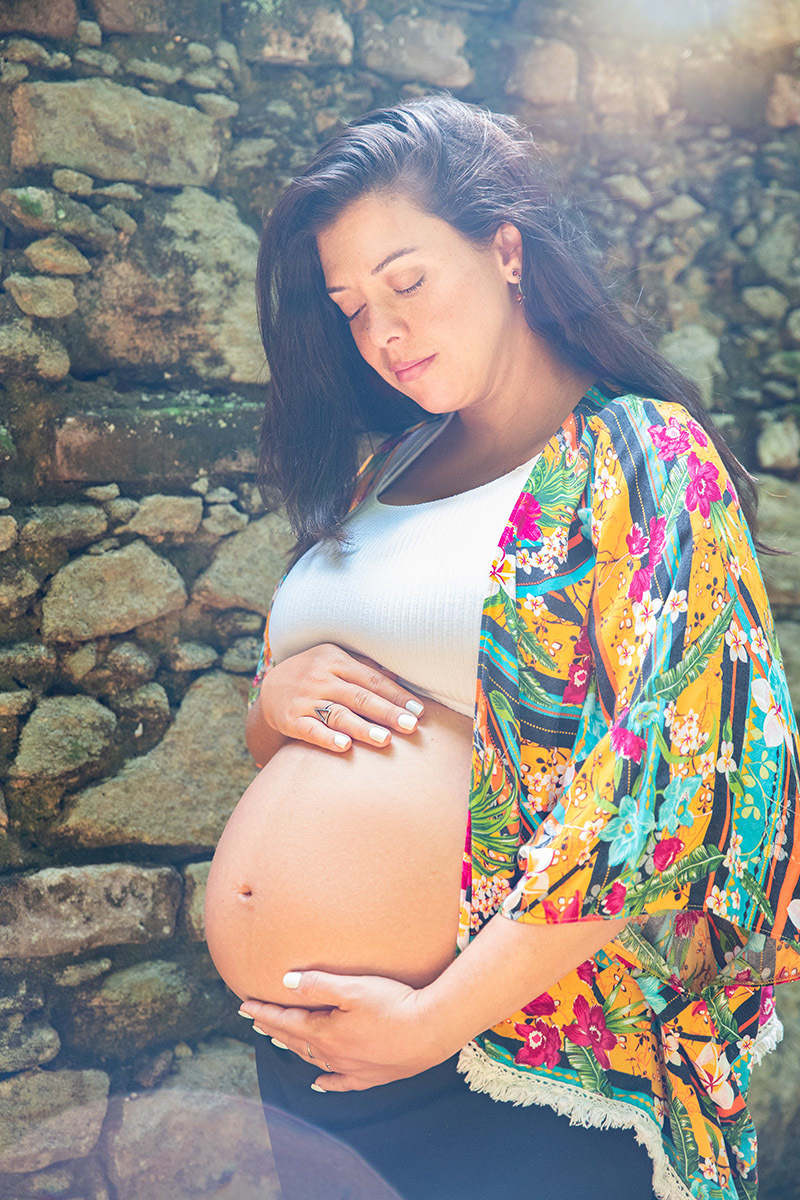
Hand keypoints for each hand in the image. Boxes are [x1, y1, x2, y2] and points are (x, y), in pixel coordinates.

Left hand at [238, 971, 455, 1091]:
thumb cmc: (393, 1004)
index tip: (243, 1005)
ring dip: (292, 1048)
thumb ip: (318, 984)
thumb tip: (286, 982)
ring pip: (313, 1059)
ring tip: (277, 1041)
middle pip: (294, 1040)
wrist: (430, 1031)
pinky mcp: (372, 1075)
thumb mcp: (353, 987)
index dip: (264, 1011)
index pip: (285, 1021)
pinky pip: (341, 1082)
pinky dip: (326, 1082)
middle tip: (254, 1019)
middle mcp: (333, 1055)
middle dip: (272, 1027)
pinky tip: (319, 1083)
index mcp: (325, 1032)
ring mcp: (352, 1068)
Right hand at [258, 644, 424, 753]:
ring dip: (363, 728)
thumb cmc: (314, 675)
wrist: (270, 689)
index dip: (396, 694)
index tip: (417, 710)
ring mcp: (304, 699)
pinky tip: (345, 746)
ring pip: (338, 714)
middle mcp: (320, 677)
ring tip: (385, 740)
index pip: (372, 679)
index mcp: (335, 659)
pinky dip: (328, 738)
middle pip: (359, 697)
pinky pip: (311, 729)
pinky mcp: (290, 719)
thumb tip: (401, 673)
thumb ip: (364, 668)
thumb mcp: (335, 661)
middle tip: (411, 726)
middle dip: (387, 712)